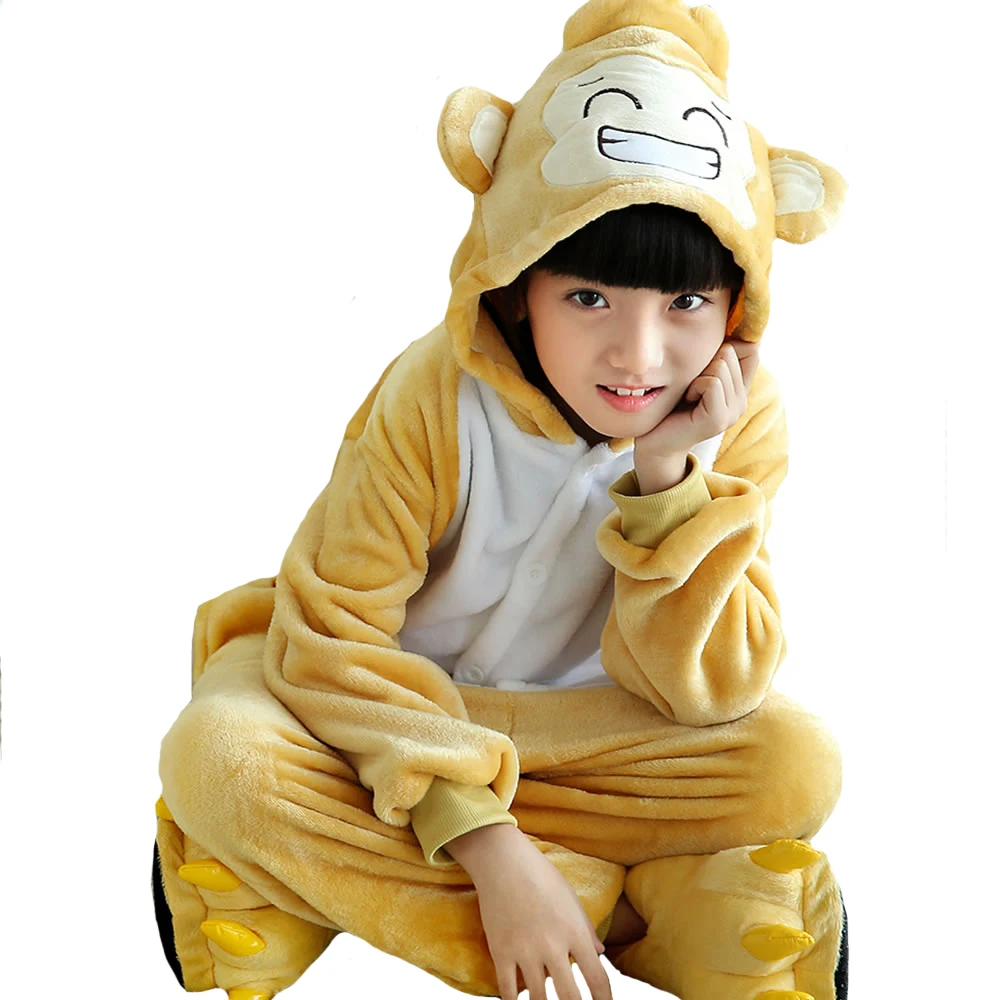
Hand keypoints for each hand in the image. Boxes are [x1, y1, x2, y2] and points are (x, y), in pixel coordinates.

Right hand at [448, 824, 612, 999]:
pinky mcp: (501, 951)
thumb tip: (599, 953)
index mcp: (575, 932)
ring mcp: (525, 950)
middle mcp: (552, 945)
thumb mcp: (570, 898)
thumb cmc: (540, 874)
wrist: (502, 860)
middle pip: (571, 998)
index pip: (598, 979)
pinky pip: (508, 991)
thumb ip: (586, 928)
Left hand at [633, 337, 759, 467]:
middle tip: (690, 385)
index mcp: (739, 387)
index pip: (751, 347)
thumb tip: (726, 318)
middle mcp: (742, 399)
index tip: (705, 356)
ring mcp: (733, 411)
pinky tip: (686, 400)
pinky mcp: (719, 419)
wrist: (654, 441)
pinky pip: (711, 382)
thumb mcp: (693, 373)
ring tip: (688, 394)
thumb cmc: (669, 404)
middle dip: (703, 360)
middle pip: (731, 350)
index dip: (728, 341)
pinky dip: (693, 386)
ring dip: (696, 374)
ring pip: (721, 364)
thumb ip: (712, 355)